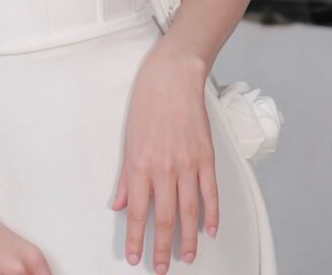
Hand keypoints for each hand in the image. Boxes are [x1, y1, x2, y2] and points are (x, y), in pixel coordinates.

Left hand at [110, 42, 217, 271]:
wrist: (172, 76)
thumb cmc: (147, 101)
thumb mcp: (128, 139)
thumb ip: (125, 176)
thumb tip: (119, 203)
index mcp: (140, 165)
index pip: (138, 213)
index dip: (137, 240)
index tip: (136, 258)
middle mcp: (164, 169)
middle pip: (165, 219)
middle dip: (163, 248)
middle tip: (162, 267)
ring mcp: (188, 164)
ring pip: (190, 212)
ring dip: (188, 239)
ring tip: (186, 257)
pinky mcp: (206, 157)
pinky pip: (210, 193)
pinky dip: (212, 214)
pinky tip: (210, 230)